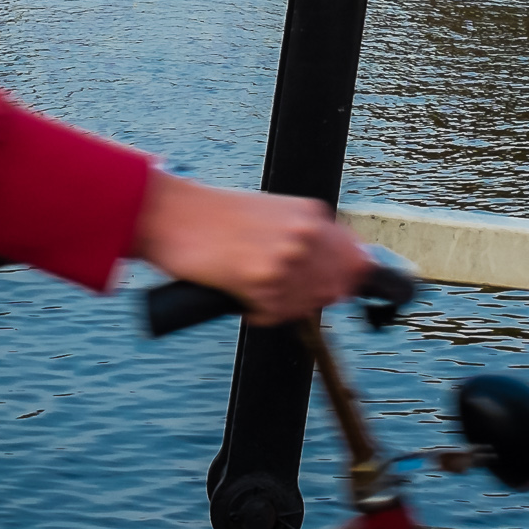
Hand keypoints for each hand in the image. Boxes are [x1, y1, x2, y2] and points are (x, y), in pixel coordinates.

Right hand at [130, 172, 369, 323]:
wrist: (172, 215)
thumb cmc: (215, 215)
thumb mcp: (272, 213)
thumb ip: (306, 235)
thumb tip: (343, 268)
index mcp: (310, 213)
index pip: (356, 258)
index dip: (348, 277)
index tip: (339, 287)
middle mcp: (304, 235)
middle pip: (335, 286)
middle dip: (312, 295)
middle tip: (283, 290)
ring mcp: (285, 261)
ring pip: (306, 305)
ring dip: (283, 303)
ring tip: (256, 287)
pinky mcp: (261, 285)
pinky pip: (275, 315)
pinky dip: (259, 312)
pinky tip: (240, 292)